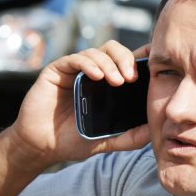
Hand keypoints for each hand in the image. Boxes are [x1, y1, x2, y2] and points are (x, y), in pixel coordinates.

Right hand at [8, 40, 151, 167]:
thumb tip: (153, 130)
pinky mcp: (57, 70)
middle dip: (126, 59)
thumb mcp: (107, 141)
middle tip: (132, 78)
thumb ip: (129, 137)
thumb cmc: (72, 141)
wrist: (42, 146)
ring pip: (96, 51)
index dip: (140, 57)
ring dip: (109, 63)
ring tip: (116, 81)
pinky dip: (89, 64)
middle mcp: (91, 72)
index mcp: (106, 84)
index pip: (126, 62)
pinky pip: (75, 59)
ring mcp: (74, 70)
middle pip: (113, 50)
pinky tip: (97, 76)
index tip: (153, 65)